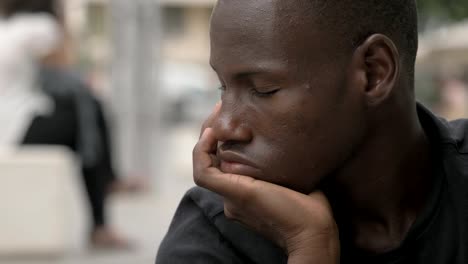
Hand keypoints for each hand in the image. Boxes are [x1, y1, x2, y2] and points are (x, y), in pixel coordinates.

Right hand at [193, 107, 339, 262]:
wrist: (313, 227)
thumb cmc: (310, 203)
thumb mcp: (289, 172)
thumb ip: (276, 160)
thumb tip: (278, 135)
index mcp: (243, 191)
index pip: (224, 159)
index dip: (224, 135)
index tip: (234, 112)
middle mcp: (232, 194)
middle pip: (212, 157)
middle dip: (213, 128)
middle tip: (222, 105)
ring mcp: (229, 195)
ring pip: (204, 162)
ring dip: (206, 135)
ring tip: (217, 112)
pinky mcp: (230, 193)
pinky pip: (202, 173)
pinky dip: (202, 151)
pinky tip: (213, 133)